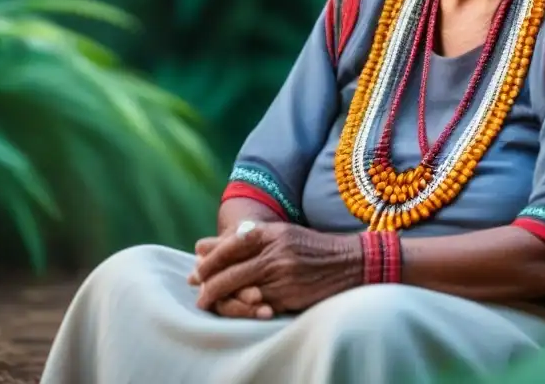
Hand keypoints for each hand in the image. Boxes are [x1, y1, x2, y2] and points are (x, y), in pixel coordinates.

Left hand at [190, 222, 362, 316]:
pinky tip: (239, 310)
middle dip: (210, 286)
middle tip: (199, 294)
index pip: (230, 245)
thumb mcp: (277, 235)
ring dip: (224, 301)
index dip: (210, 261)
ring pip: (242, 292)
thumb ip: (240, 239)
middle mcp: (275, 252)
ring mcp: (283, 275)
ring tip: (212, 304)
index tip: (196, 271)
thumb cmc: (308, 247)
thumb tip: (200, 246)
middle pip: (231, 272)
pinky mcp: (290, 295)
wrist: (347, 262)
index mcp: (271, 233)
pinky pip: (260, 306)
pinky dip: (246, 309)